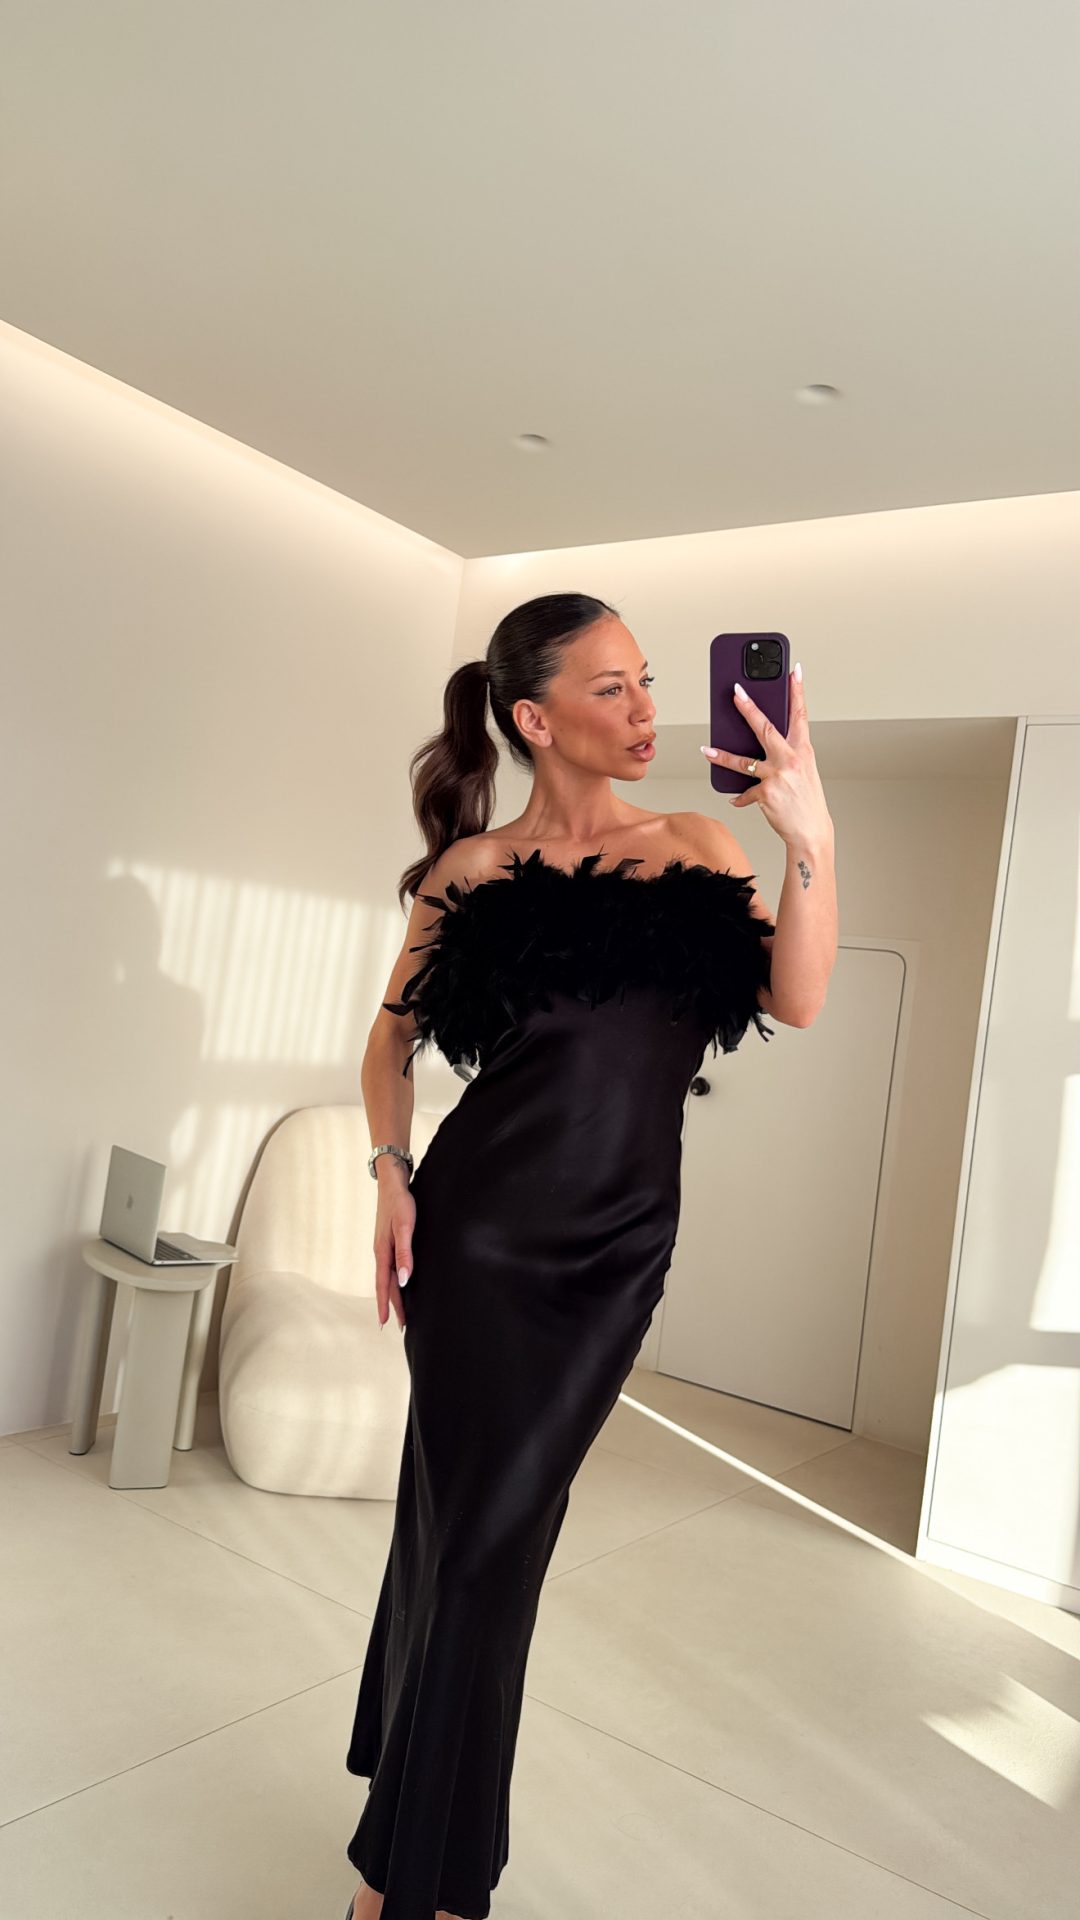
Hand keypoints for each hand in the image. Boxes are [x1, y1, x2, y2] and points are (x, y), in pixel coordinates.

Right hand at [374, 1176, 413, 1329]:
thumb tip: (403, 1280)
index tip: (386, 1324)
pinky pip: (390, 1266)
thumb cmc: (400, 1203)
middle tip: (399, 1325)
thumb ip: (404, 1253)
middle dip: (392, 1305)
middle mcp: (381, 1252)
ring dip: (393, 1295)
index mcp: (382, 1252)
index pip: (383, 1285)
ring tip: (399, 1310)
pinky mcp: (388, 1241)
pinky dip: (394, 1280)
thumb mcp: (404, 1228)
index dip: (386, 1305)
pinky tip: (399, 1282)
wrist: (392, 1183)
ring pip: (387, 1276)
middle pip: (385, 1285)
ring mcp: (383, 1247)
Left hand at [704, 666, 832, 850]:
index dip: (797, 690)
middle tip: (735, 691)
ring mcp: (778, 776)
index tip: (793, 670)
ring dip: (721, 756)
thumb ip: (786, 753)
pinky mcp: (766, 793)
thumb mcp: (803, 771)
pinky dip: (740, 796)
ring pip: (743, 761)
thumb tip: (763, 741)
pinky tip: (735, 798)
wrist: (811, 832)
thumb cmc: (806, 800)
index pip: (800, 714)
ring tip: (706, 750)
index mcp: (804, 750)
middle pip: (765, 728)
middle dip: (748, 708)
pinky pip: (745, 791)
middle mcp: (792, 759)